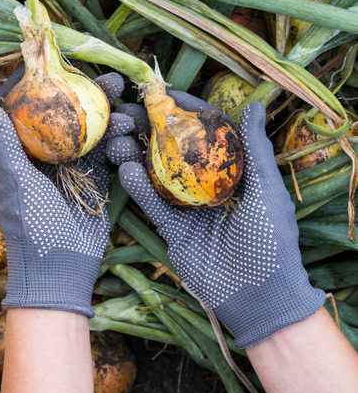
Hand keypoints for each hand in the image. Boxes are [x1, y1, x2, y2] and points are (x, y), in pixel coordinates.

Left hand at [0, 72, 132, 316]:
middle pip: (66, 114)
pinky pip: (109, 155)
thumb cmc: (31, 227)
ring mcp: (72, 169)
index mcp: (19, 153)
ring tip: (126, 111)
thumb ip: (1, 140)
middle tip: (110, 80)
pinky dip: (120, 144)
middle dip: (87, 95)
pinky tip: (132, 136)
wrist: (60, 273)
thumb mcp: (15, 180)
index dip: (42, 83)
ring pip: (92, 132)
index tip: (59, 61)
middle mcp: (45, 156)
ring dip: (110, 119)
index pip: (27, 107)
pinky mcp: (95, 182)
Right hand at [114, 94, 324, 347]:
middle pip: (175, 151)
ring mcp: (188, 208)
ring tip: (121, 140)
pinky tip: (125, 170)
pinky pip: (152, 205)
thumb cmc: (271, 241)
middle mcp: (208, 186)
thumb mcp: (267, 191)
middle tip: (129, 115)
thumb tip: (254, 105)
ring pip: (157, 175)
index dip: (186, 112)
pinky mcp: (172, 230)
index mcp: (234, 173)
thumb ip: (256, 150)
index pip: (206, 134)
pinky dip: (138, 188)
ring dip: (138, 156)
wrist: (257, 297)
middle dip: (152, 131)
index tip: (163, 94)